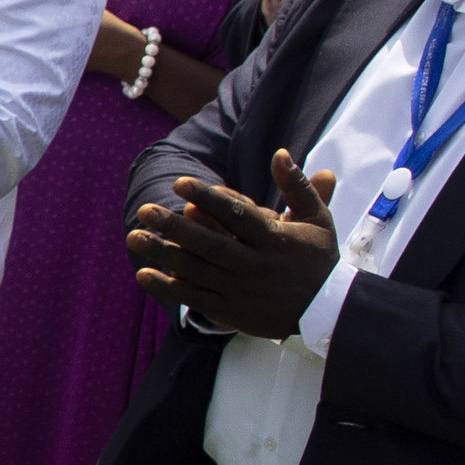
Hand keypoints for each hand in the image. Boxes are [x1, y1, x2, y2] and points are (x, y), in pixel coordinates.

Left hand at [127, 153, 338, 337]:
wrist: (330, 312)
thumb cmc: (319, 259)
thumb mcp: (317, 219)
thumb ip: (297, 185)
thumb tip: (280, 152)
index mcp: (274, 240)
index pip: (236, 215)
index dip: (208, 199)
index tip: (180, 183)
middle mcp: (255, 265)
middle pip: (209, 244)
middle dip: (175, 226)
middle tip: (145, 209)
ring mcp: (241, 290)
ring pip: (197, 270)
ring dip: (163, 253)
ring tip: (134, 235)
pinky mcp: (232, 311)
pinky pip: (195, 298)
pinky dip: (169, 287)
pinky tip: (142, 273)